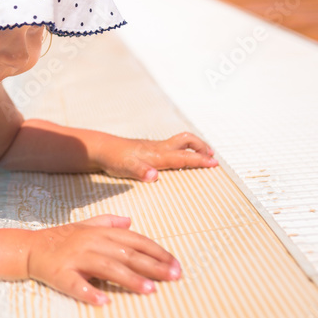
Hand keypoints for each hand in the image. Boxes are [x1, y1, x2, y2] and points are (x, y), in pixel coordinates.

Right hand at [26, 215, 181, 304]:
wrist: (28, 248)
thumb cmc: (60, 239)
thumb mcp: (84, 226)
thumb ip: (107, 222)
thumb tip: (130, 221)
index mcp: (98, 232)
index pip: (134, 240)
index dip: (156, 251)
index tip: (176, 264)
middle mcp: (89, 243)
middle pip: (126, 253)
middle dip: (152, 266)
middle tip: (174, 277)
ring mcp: (74, 258)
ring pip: (106, 267)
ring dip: (129, 279)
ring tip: (149, 290)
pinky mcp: (60, 274)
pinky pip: (75, 284)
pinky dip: (89, 292)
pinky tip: (104, 302)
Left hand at [100, 132, 216, 181]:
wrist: (102, 149)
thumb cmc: (115, 158)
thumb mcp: (126, 168)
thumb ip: (140, 171)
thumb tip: (154, 176)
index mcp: (158, 155)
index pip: (184, 156)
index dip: (200, 160)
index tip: (214, 163)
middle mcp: (159, 149)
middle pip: (187, 141)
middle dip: (202, 147)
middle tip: (213, 157)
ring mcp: (155, 147)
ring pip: (181, 142)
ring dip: (195, 147)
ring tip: (204, 154)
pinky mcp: (151, 149)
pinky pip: (173, 147)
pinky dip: (184, 150)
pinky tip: (183, 157)